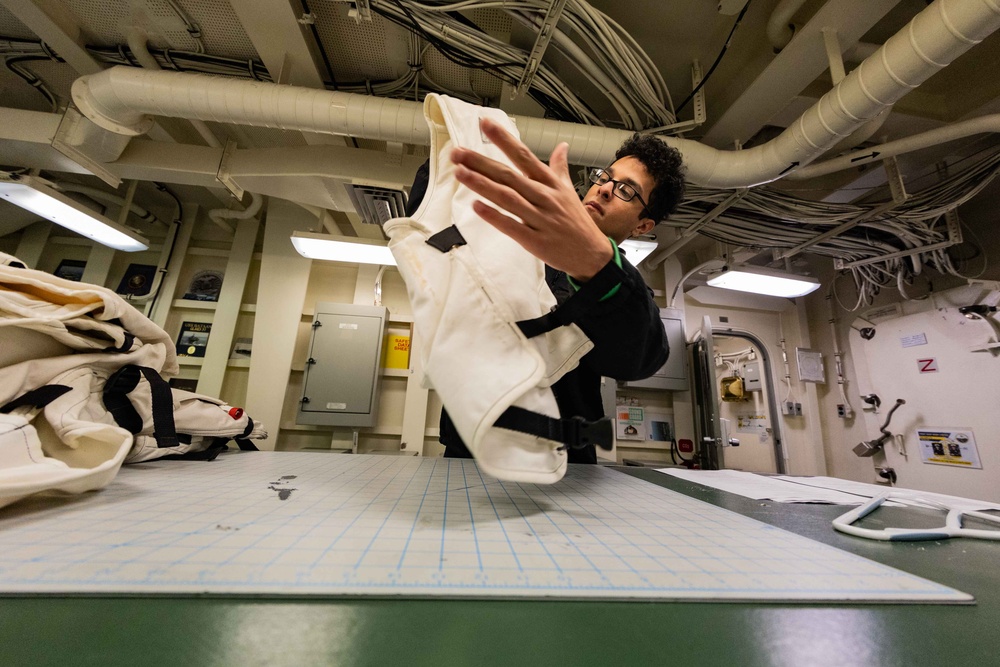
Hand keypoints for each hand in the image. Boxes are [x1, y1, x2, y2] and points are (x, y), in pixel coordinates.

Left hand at [450, 118, 612, 281]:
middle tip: (457, 153)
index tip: (485, 123)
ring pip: (507, 198)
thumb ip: (560, 167)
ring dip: (482, 185)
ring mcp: (539, 219)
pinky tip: (476, 206)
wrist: (591, 254)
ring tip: (460, 173)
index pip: (524, 155)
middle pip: (508, 175)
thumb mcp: (569, 190)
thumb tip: (562, 146)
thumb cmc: (577, 222)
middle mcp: (543, 197)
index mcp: (550, 183)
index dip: (504, 139)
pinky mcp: (534, 240)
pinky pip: (511, 226)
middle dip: (481, 162)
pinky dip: (494, 216)